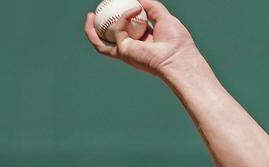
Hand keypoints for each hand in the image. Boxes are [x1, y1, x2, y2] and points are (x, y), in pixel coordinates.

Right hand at [84, 0, 198, 77]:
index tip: (114, 6)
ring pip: (102, 43)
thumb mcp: (164, 18)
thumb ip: (152, 6)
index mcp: (143, 41)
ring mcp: (127, 52)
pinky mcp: (124, 52)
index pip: (126, 30)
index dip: (118, 19)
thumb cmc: (177, 41)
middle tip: (95, 13)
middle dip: (97, 28)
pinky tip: (133, 9)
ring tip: (90, 16)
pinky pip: (118, 30)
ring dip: (92, 31)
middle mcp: (133, 48)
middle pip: (109, 39)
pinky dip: (123, 17)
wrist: (178, 58)